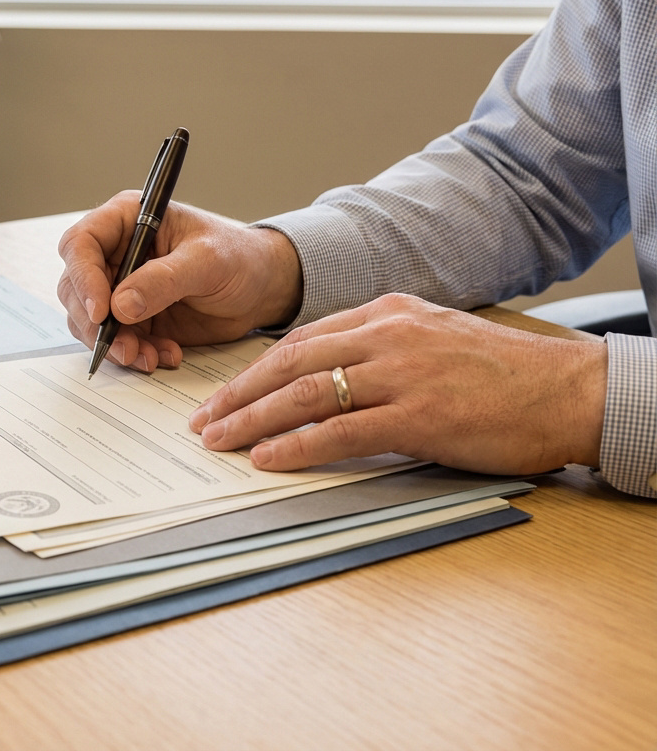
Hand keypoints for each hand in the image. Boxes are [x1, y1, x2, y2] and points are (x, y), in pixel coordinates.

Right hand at [56, 191, 302, 371]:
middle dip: (95, 323)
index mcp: (127, 220)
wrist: (261, 289)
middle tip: (124, 346)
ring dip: (114, 344)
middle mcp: (116, 253)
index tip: (101, 311)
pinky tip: (163, 355)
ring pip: (90, 320)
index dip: (82, 277)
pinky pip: (116, 340)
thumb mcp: (207, 262)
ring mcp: (121, 288)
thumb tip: (120, 306)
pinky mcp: (133, 318)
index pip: (81, 244)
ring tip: (148, 357)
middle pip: (75, 287)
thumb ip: (163, 280)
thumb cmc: (239, 257)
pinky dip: (134, 354)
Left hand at [190, 293, 607, 474]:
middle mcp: (387, 336)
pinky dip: (296, 445)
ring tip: (218, 440)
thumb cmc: (504, 375)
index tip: (224, 394)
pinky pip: (340, 430)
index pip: (301, 339)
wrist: (569, 390)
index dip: (255, 370)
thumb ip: (380, 351)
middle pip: (289, 361)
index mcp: (388, 313)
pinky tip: (267, 458)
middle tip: (201, 420)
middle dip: (237, 393)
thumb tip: (326, 380)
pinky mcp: (419, 415)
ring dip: (252, 419)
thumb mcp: (432, 341)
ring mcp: (402, 374)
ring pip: (305, 392)